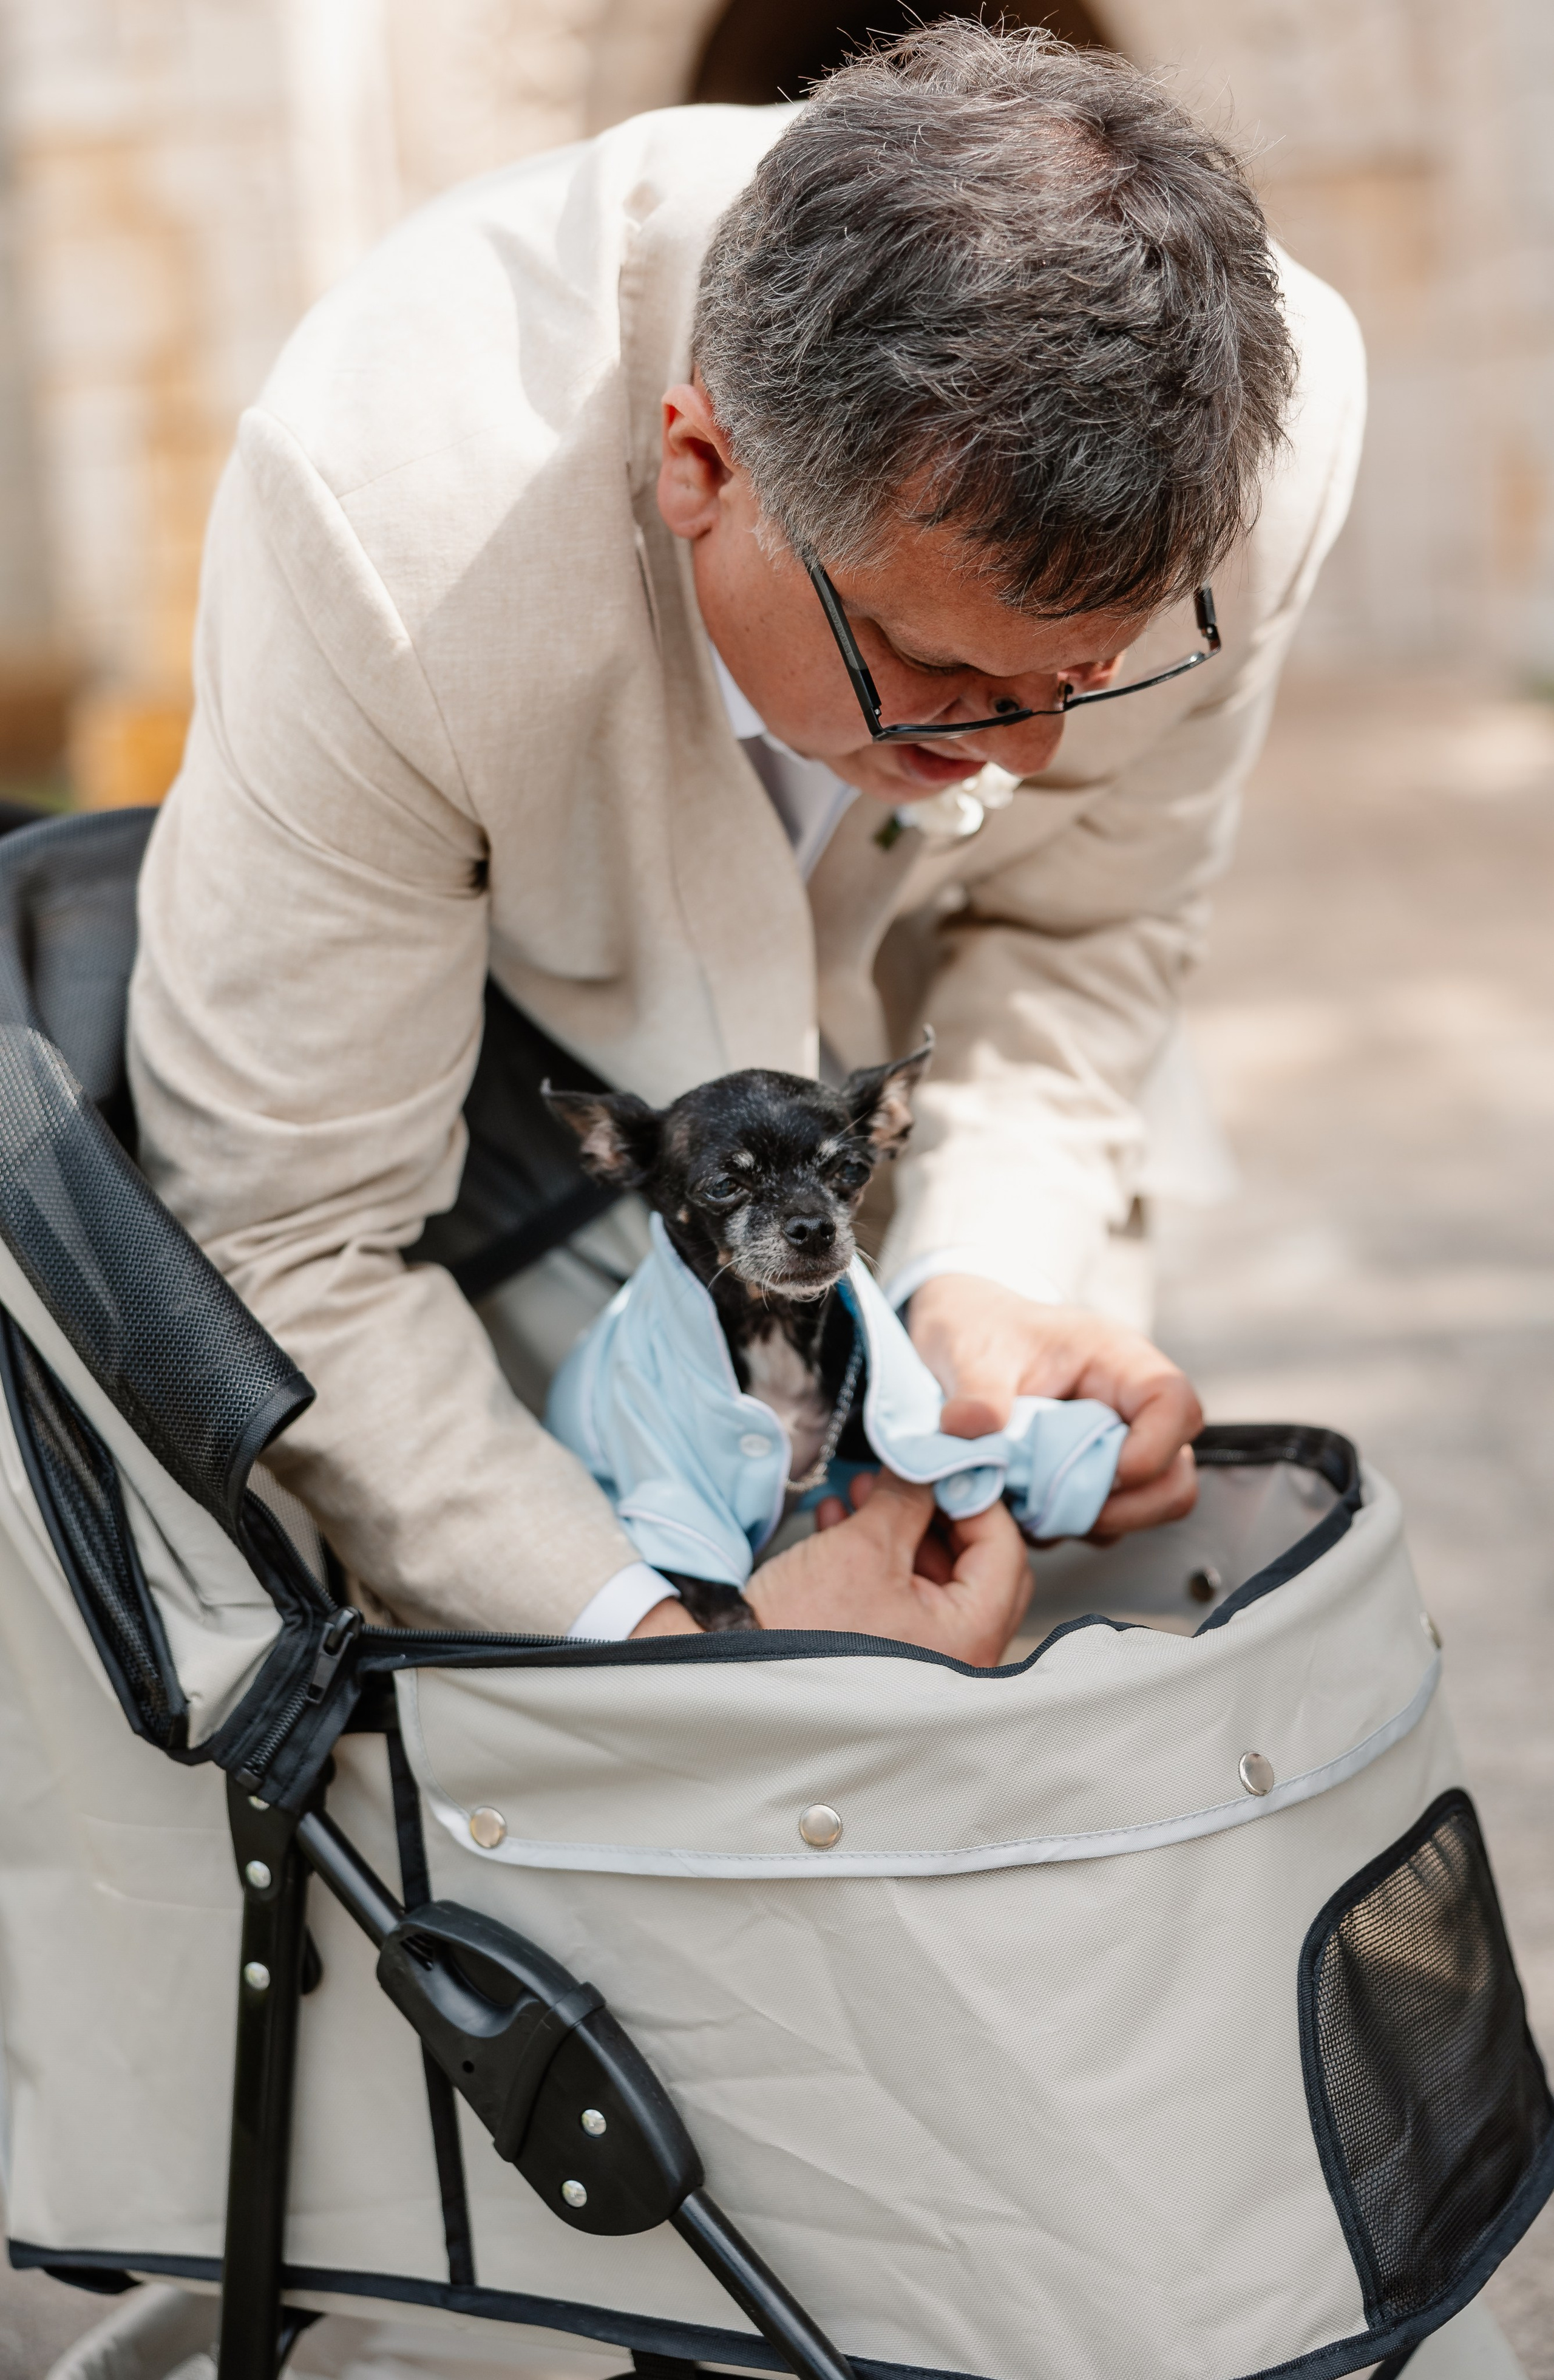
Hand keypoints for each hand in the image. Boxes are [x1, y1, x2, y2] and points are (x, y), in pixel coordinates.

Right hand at [742, 1466, 1030, 1663]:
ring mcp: (925, 1664)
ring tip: (861, 1494)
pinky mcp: (887, 1661)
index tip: (941, 1462)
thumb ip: (908, 1498)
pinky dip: (878, 1561)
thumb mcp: (864, 1547)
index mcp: (971, 1636)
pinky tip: (841, 1526)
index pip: (1004, 1547)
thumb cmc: (804, 1629)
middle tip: (906, 1477)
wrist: (734, 1676)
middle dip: (934, 1512)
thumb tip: (930, 1463)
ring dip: (900, 1530)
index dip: (973, 1494)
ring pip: (932, 1580)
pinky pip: (900, 1600)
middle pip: (973, 1565)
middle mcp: (960, 1658)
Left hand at [908, 1274, 1201, 1539]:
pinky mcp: (1093, 1478)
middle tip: (1060, 1505)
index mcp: (1117, 1362)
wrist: (966, 1340)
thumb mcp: (971, 1352)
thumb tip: (970, 1428)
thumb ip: (976, 1391)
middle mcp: (1130, 1407)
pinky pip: (1104, 1521)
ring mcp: (1116, 1446)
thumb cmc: (983, 1331)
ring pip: (1145, 1506)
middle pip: (1175, 1474)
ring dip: (1093, 1522)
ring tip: (1032, 1506)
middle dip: (1126, 1507)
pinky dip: (1068, 1526)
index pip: (1175, 1404)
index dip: (1152, 1449)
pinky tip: (1024, 1509)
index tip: (1103, 1472)